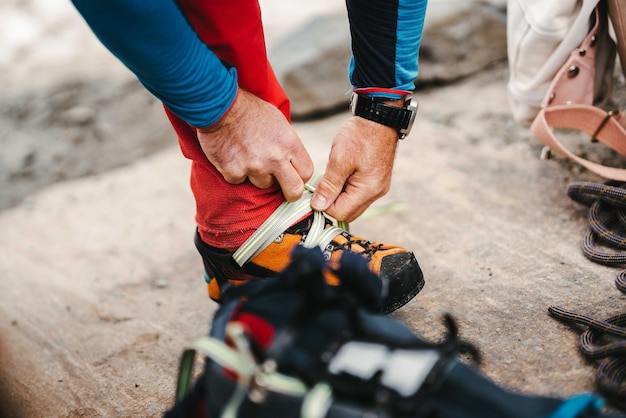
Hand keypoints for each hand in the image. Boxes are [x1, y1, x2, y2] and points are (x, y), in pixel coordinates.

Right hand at [196, 88, 313, 201]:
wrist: (219, 105)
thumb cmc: (249, 110)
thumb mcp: (278, 121)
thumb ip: (287, 144)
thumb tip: (292, 161)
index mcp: (289, 144)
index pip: (306, 172)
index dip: (301, 176)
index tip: (295, 176)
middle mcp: (275, 158)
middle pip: (293, 190)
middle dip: (290, 192)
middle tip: (283, 188)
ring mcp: (254, 167)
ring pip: (263, 185)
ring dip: (258, 176)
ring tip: (249, 157)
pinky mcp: (234, 172)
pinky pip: (239, 181)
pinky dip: (236, 172)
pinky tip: (233, 156)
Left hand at [311, 115, 398, 221]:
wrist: (379, 117)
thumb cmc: (360, 135)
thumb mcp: (339, 159)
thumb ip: (329, 185)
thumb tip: (318, 206)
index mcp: (368, 190)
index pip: (340, 213)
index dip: (324, 204)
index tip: (315, 190)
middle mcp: (376, 193)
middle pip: (347, 213)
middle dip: (331, 202)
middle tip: (323, 182)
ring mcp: (378, 188)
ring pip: (352, 205)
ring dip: (339, 195)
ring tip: (333, 175)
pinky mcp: (377, 181)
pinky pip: (358, 195)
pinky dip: (347, 189)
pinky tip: (342, 173)